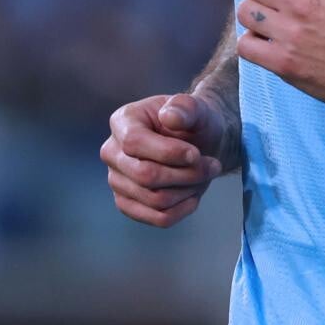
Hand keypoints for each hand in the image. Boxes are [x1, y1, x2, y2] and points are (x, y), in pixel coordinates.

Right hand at [101, 92, 223, 227]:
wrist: (198, 144)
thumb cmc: (195, 124)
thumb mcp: (197, 109)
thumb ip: (186, 107)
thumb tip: (169, 116)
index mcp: (122, 121)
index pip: (134, 142)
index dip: (169, 152)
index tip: (196, 153)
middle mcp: (112, 152)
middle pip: (145, 175)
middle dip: (186, 174)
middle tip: (212, 166)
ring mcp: (117, 180)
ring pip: (155, 199)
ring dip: (189, 190)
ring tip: (204, 175)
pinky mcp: (128, 203)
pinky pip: (157, 218)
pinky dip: (183, 209)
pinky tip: (194, 194)